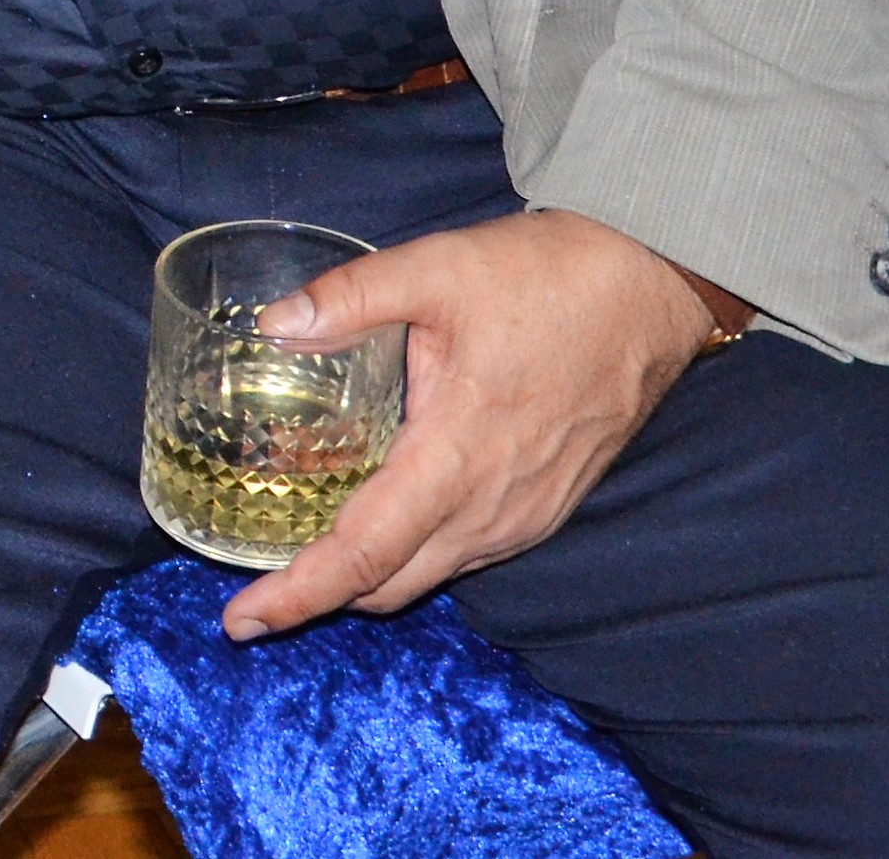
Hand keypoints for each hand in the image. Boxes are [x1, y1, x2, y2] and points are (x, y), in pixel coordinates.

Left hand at [218, 211, 741, 640]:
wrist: (646, 289)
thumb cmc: (544, 279)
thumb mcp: (434, 269)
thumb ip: (348, 300)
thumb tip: (273, 326)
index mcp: (455, 460)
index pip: (363, 555)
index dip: (299, 594)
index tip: (242, 618)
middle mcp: (491, 509)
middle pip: (389, 583)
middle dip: (319, 596)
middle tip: (254, 589)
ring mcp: (523, 516)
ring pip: (428, 573)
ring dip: (367, 576)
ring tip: (305, 549)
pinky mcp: (544, 508)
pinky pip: (465, 552)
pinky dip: (414, 552)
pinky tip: (381, 514)